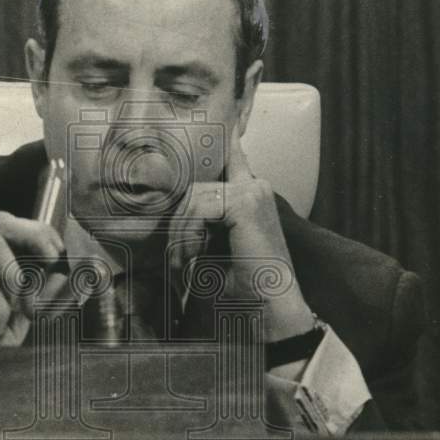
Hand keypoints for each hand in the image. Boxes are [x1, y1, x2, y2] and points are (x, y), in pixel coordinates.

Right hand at [0, 211, 64, 405]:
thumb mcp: (17, 317)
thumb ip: (37, 295)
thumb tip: (64, 276)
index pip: (12, 225)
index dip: (41, 235)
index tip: (59, 260)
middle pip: (2, 222)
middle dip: (36, 239)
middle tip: (50, 267)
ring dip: (16, 278)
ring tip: (16, 310)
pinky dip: (0, 311)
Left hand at [168, 122, 313, 340]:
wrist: (270, 317)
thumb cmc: (240, 292)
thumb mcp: (209, 252)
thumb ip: (197, 226)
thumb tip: (169, 207)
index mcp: (248, 196)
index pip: (230, 155)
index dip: (221, 137)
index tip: (218, 123)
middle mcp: (254, 187)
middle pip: (192, 187)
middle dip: (178, 226)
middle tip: (178, 264)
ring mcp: (253, 192)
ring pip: (191, 198)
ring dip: (180, 237)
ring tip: (185, 269)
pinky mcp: (247, 202)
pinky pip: (198, 208)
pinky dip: (188, 237)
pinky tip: (193, 261)